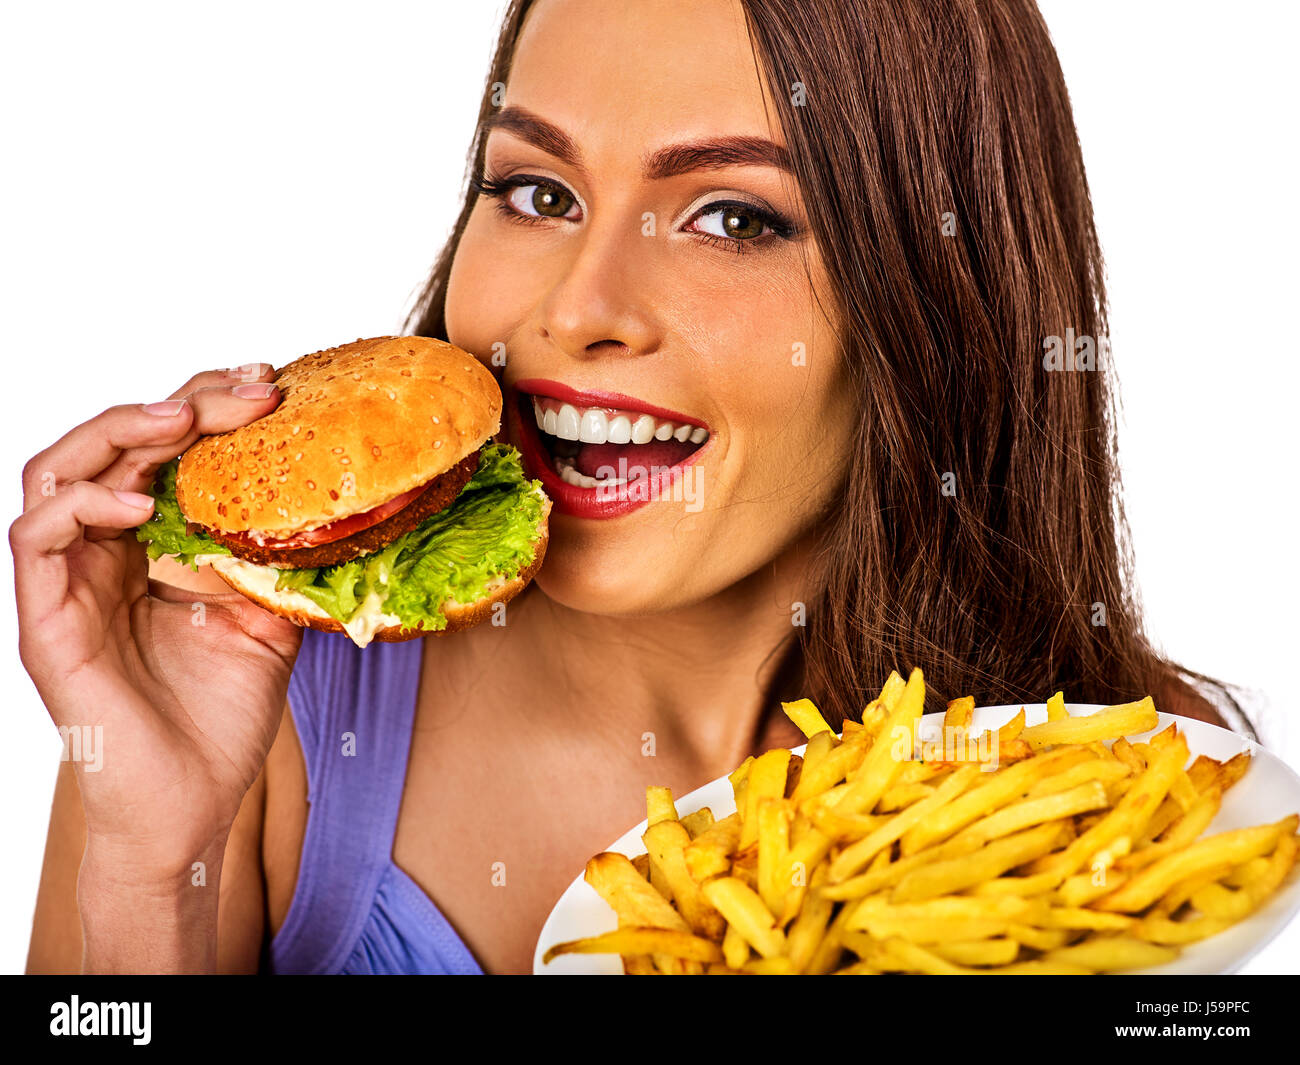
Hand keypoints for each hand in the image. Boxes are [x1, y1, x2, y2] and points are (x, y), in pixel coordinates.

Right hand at [11, 364, 302, 875]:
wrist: (192, 806)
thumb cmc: (219, 719)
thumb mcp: (266, 621)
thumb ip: (273, 562)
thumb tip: (323, 503)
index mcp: (148, 549)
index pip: (161, 453)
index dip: (208, 411)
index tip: (270, 388)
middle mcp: (102, 554)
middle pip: (114, 445)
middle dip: (180, 404)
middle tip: (247, 389)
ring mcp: (67, 585)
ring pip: (57, 471)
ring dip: (119, 431)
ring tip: (184, 420)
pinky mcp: (45, 622)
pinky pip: (36, 538)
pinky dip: (82, 504)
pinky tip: (138, 501)